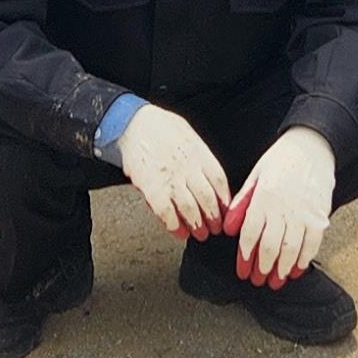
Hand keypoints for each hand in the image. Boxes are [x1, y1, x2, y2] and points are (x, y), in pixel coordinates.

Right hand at [114, 103, 231, 237]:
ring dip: (197, 225)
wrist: (131, 124)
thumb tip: (211, 175)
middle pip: (207, 198)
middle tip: (215, 227)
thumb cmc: (159, 126)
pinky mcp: (152, 189)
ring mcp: (170, 179)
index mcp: (198, 152)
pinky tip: (179, 231)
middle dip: (214, 217)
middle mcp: (187, 167)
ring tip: (200, 233)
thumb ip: (201, 154)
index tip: (226, 210)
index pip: (219, 180)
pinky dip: (174, 226)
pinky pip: (166, 213)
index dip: (225, 199)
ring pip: (190, 209)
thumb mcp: (188, 133)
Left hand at [231, 125, 338, 280]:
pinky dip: (304, 260)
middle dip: (262, 268)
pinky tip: (296, 269)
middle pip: (270, 246)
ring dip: (281, 269)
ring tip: (275, 281)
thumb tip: (228, 228)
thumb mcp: (255, 176)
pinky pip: (312, 244)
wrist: (312, 146)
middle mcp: (282, 208)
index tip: (242, 270)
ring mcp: (303, 213)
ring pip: (291, 250)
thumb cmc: (281, 161)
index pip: (251, 234)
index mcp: (263, 197)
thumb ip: (241, 203)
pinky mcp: (319, 216)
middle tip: (257, 280)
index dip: (245, 256)